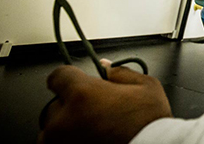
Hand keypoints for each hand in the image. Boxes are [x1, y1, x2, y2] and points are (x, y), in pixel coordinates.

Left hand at [38, 61, 171, 143]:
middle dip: (72, 105)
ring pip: (54, 129)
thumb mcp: (147, 88)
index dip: (70, 77)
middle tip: (96, 111)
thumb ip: (121, 73)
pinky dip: (71, 141)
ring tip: (95, 130)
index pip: (58, 76)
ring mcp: (60, 143)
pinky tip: (92, 140)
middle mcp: (63, 120)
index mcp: (82, 95)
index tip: (75, 82)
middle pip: (56, 104)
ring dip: (68, 127)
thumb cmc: (150, 126)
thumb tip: (107, 67)